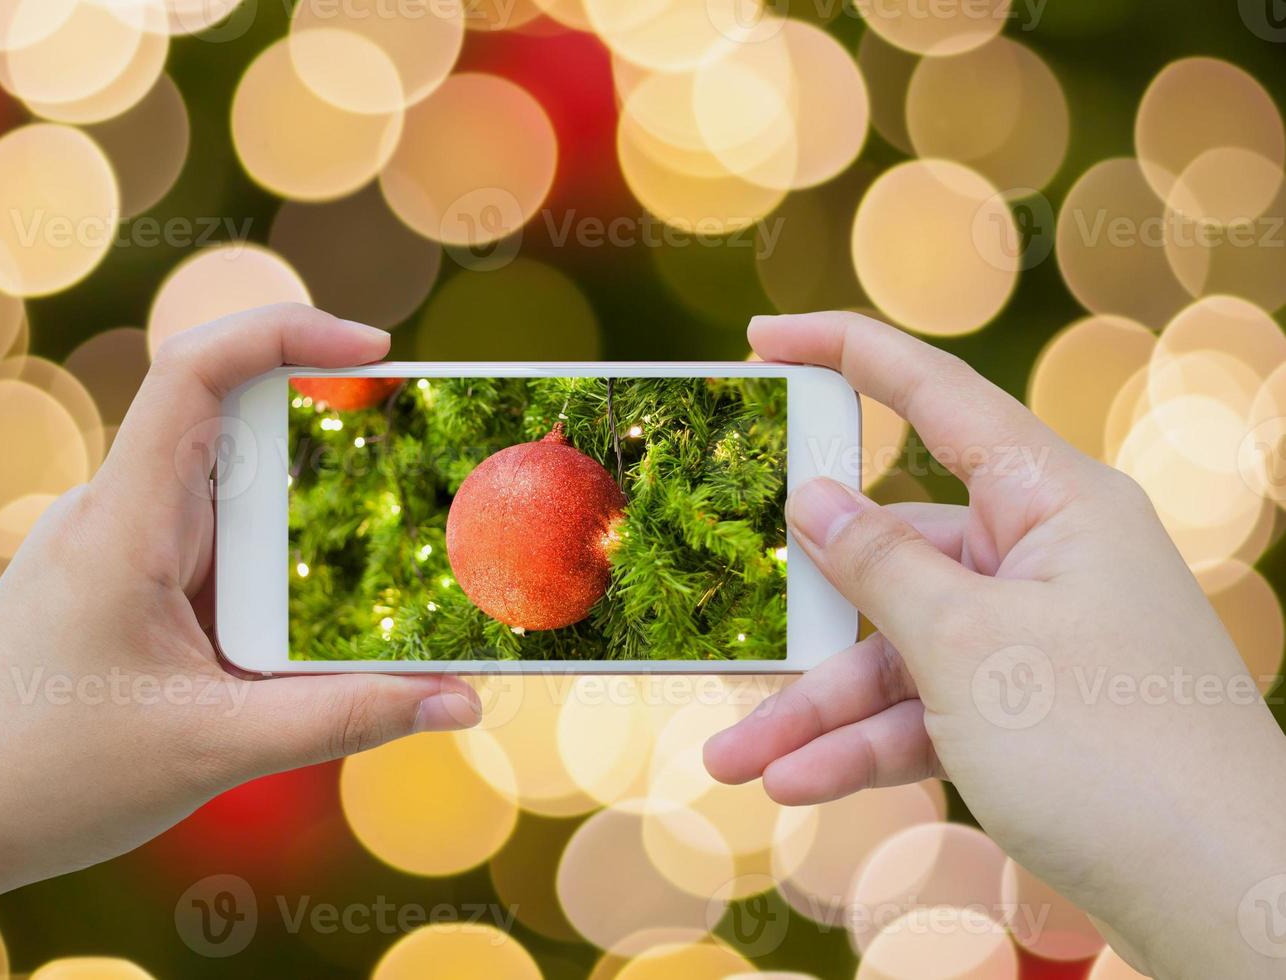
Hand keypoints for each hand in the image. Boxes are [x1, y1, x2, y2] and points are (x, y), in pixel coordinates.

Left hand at [0, 304, 480, 976]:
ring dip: (304, 522)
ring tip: (384, 564)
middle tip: (419, 466)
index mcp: (124, 524)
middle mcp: (115, 517)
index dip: (283, 332)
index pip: (195, 375)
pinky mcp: (119, 589)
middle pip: (233, 431)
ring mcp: (113, 551)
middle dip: (330, 439)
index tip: (374, 349)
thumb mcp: (215, 749)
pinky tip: (313, 625)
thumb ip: (345, 720)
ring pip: (227, 500)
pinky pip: (210, 551)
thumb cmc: (46, 780)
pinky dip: (272, 571)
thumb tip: (461, 701)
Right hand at [704, 312, 1285, 977]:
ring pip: (903, 651)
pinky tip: (800, 782)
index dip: (846, 356)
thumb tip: (814, 500)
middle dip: (806, 615)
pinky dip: (871, 745)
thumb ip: (880, 567)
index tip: (764, 341)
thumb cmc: (1111, 750)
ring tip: (738, 760)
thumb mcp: (969, 648)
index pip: (937, 397)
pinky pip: (932, 710)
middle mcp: (1047, 559)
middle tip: (720, 626)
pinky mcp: (1035, 713)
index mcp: (1055, 503)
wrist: (1222, 894)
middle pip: (897, 556)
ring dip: (822, 708)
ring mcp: (1041, 640)